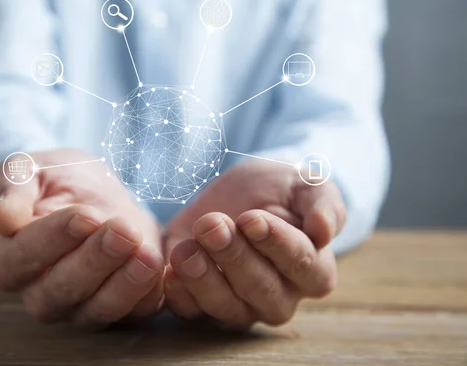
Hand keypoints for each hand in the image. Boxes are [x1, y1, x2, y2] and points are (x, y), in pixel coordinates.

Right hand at [0, 149, 164, 327]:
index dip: (53, 239)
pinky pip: (133, 313)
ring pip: (97, 310)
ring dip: (124, 285)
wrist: (98, 192)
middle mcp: (40, 293)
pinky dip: (148, 294)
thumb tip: (4, 220)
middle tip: (122, 231)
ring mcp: (80, 307)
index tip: (84, 215)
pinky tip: (159, 267)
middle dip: (94, 261)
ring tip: (147, 255)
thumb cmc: (57, 180)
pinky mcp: (120, 308)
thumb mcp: (30, 169)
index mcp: (9, 261)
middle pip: (60, 291)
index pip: (20, 260)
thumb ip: (13, 186)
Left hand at [163, 160, 345, 329]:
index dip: (276, 243)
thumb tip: (325, 231)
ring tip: (186, 249)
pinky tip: (169, 269)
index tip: (251, 219)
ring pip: (226, 307)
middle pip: (261, 289)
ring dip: (203, 277)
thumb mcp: (302, 184)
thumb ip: (323, 202)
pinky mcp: (203, 305)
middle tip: (212, 225)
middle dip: (234, 256)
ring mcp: (240, 307)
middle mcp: (279, 297)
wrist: (233, 194)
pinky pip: (192, 311)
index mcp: (313, 271)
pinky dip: (179, 294)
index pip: (301, 265)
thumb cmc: (276, 191)